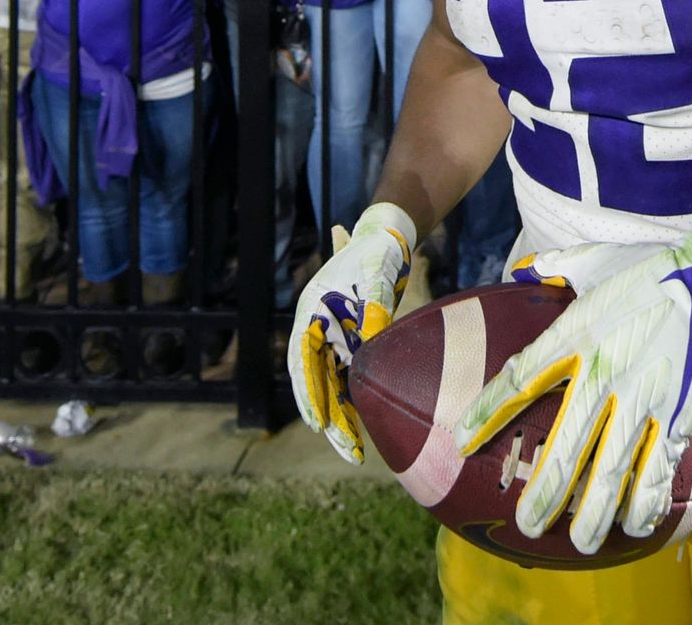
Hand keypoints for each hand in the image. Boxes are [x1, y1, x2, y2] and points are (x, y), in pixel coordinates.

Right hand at [287, 203, 416, 463]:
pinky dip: (352, 406)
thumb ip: (374, 308)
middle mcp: (317, 329)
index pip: (304, 358)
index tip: (318, 423)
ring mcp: (332, 339)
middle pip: (315, 381)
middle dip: (328, 418)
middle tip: (347, 451)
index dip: (309, 392)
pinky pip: (346, 382)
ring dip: (340, 419)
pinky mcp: (349, 345)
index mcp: (312, 311)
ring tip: (354, 454)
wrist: (387, 238)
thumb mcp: (378, 276)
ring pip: (329, 387)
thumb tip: (373, 344)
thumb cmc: (378, 252)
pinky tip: (362, 433)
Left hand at [453, 217, 691, 553]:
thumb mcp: (596, 261)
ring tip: (582, 541)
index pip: (521, 378)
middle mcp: (605, 374)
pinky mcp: (682, 413)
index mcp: (577, 334)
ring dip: (596, 511)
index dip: (488, 413)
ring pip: (614, 469)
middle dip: (545, 490)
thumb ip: (556, 269)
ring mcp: (645, 399)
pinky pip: (661, 467)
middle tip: (527, 524)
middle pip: (566, 445)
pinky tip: (636, 524)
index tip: (462, 442)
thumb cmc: (656, 269)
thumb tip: (524, 270)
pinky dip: (649, 500)